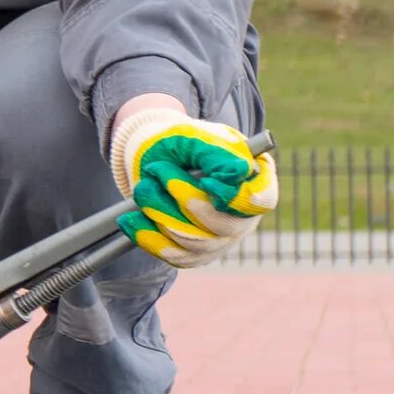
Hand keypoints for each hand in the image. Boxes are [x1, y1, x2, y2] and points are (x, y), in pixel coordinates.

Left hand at [108, 96, 276, 267]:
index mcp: (253, 181)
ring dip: (160, 212)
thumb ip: (216, 153)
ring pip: (194, 243)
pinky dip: (150, 237)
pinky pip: (175, 256)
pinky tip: (131, 220)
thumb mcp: (193, 137)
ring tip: (143, 188)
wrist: (152, 157)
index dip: (237, 198)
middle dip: (182, 198)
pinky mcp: (196, 254)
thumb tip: (239, 171)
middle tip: (157, 169)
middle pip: (220, 226)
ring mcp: (221, 239)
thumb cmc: (178, 142)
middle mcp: (242, 215)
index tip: (208, 183)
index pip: (262, 200)